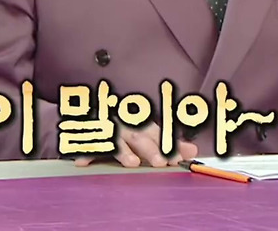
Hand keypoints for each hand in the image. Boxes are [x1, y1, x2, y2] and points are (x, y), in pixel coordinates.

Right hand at [73, 122, 198, 168]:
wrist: (90, 114)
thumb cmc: (123, 128)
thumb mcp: (147, 133)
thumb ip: (168, 144)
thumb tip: (194, 151)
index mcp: (139, 124)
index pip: (157, 134)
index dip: (167, 145)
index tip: (178, 158)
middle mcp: (124, 125)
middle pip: (138, 136)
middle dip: (149, 149)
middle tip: (160, 162)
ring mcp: (105, 130)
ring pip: (114, 140)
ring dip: (122, 151)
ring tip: (132, 163)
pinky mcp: (87, 136)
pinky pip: (85, 145)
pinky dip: (84, 153)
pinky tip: (82, 164)